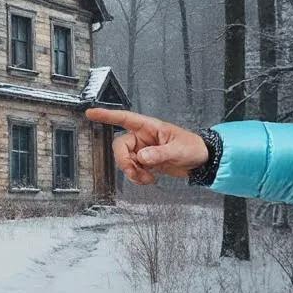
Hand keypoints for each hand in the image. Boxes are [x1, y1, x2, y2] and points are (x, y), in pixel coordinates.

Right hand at [83, 107, 209, 185]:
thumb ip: (159, 154)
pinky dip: (137, 177)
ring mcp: (142, 150)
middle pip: (120, 146)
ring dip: (132, 172)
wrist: (201, 161)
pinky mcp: (145, 162)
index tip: (91, 113)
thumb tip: (141, 158)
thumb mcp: (178, 150)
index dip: (107, 115)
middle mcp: (142, 137)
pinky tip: (149, 179)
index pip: (124, 118)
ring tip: (148, 178)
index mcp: (149, 127)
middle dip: (124, 161)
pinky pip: (132, 170)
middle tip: (136, 172)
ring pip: (125, 160)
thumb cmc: (193, 148)